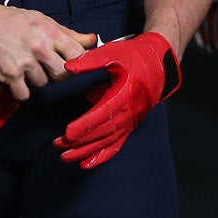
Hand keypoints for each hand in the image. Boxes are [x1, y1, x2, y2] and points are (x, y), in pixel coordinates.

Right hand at [0, 3, 95, 99]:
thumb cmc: (17, 21)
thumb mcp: (45, 21)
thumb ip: (70, 34)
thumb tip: (93, 40)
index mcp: (51, 32)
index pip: (78, 54)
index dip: (77, 61)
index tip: (69, 61)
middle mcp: (40, 47)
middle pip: (63, 74)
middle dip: (58, 72)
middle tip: (47, 65)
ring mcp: (25, 62)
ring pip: (43, 83)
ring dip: (36, 78)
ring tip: (26, 64)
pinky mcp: (10, 75)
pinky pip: (24, 94)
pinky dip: (21, 90)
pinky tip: (17, 78)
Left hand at [54, 32, 180, 168]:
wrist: (159, 64)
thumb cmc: (136, 56)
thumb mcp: (114, 53)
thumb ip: (90, 61)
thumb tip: (67, 67)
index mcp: (125, 93)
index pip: (102, 114)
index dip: (85, 125)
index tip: (67, 132)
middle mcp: (129, 111)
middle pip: (102, 131)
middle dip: (79, 140)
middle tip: (58, 144)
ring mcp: (130, 121)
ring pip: (106, 142)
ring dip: (86, 151)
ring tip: (65, 157)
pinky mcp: (130, 126)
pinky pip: (115, 145)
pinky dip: (101, 156)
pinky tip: (85, 164)